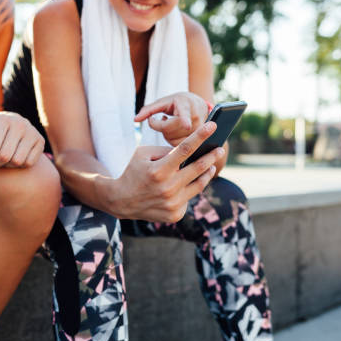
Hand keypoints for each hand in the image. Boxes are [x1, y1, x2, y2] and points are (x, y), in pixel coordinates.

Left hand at [0, 111, 44, 167]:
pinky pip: (28, 163)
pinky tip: (12, 159)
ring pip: (16, 161)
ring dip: (5, 166)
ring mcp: (32, 131)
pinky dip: (18, 166)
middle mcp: (19, 122)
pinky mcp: (40, 141)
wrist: (15, 128)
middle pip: (4, 156)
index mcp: (1, 119)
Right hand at [109, 121, 224, 222]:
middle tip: (220, 148)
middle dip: (212, 155)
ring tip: (211, 165)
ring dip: (207, 172)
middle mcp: (168, 188)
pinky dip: (189, 188)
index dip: (200, 136)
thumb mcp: (142, 154)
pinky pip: (189, 197)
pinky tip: (188, 184)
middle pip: (198, 167)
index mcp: (158, 170)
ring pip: (199, 184)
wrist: (121, 201)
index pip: (185, 149)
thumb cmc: (133, 172)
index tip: (212, 125)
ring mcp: (173, 203)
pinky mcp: (175, 214)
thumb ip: (165, 150)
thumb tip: (187, 150)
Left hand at [134, 92, 209, 145]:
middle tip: (163, 118)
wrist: (197, 106)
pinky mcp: (198, 140)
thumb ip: (148, 110)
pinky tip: (175, 130)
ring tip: (171, 122)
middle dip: (160, 125)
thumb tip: (135, 120)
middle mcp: (194, 118)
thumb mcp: (164, 102)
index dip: (185, 120)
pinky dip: (171, 139)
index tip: (187, 125)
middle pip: (169, 129)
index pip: (184, 114)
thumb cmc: (178, 103)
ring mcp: (198, 131)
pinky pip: (177, 145)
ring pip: (172, 139)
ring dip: (166, 133)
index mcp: (185, 106)